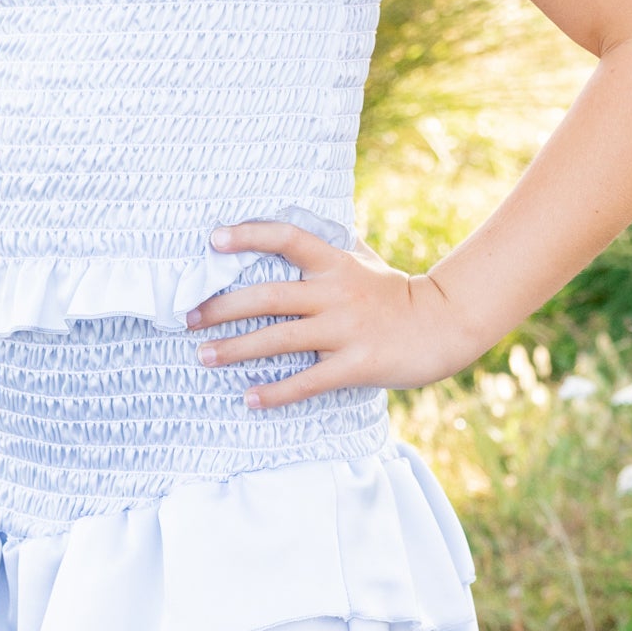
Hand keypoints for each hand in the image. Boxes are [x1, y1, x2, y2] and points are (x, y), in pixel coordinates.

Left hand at [186, 221, 476, 407]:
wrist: (444, 325)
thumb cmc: (397, 293)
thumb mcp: (365, 260)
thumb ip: (332, 246)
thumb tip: (295, 231)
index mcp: (336, 263)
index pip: (288, 237)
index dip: (250, 235)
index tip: (214, 239)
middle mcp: (336, 292)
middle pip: (269, 296)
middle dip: (222, 307)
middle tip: (187, 317)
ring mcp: (345, 330)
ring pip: (279, 339)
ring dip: (236, 349)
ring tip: (203, 356)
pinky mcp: (356, 364)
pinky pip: (307, 381)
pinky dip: (274, 393)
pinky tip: (248, 399)